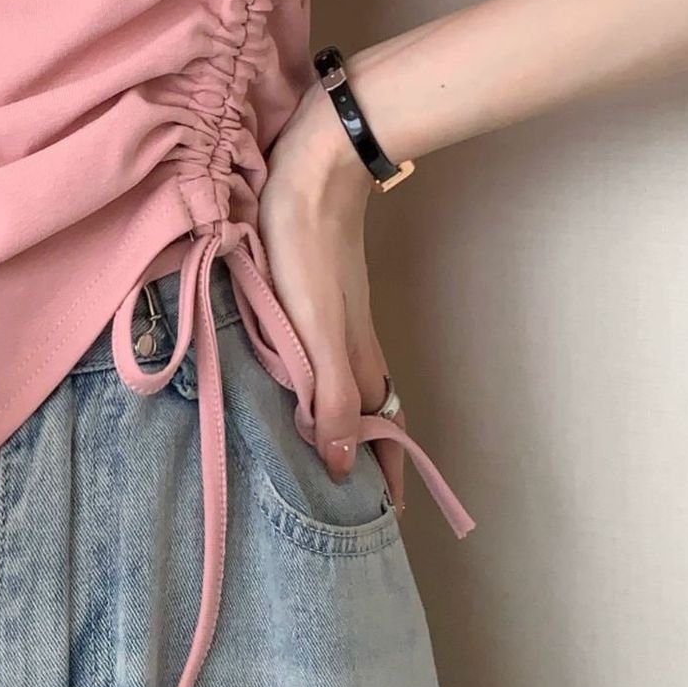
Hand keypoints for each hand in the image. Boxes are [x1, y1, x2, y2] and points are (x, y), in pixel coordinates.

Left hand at [259, 81, 396, 490]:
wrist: (314, 170)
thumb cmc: (308, 248)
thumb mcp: (315, 330)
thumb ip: (328, 394)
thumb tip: (340, 464)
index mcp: (357, 360)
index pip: (382, 431)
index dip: (386, 473)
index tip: (386, 516)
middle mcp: (356, 344)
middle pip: (372, 411)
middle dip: (369, 454)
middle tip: (354, 496)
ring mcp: (341, 318)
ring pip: (351, 382)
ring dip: (348, 419)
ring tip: (330, 451)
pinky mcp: (321, 294)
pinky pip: (329, 356)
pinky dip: (325, 382)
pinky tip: (300, 380)